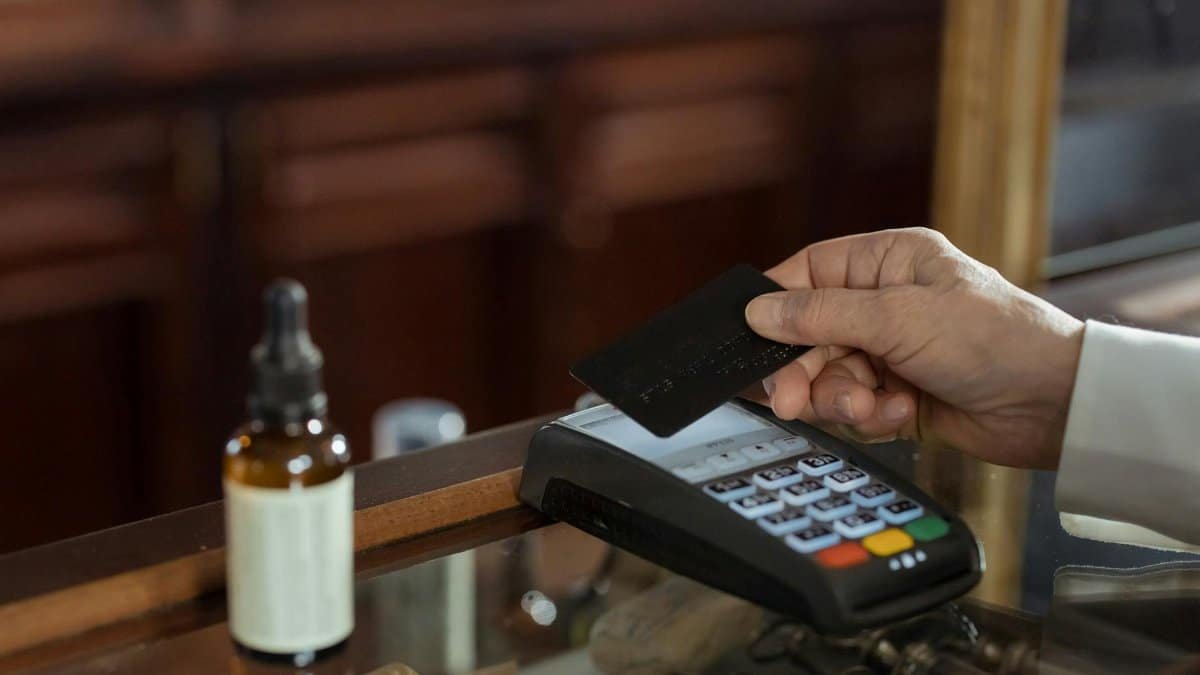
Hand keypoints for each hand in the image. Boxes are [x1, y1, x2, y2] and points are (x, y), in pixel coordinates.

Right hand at [744, 228, 1083, 468]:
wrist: (1052, 406)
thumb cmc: (995, 340)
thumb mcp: (898, 318)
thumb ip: (821, 315)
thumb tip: (759, 311)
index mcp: (888, 262)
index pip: (809, 274)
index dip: (777, 306)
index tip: (752, 337)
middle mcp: (886, 303)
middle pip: (810, 334)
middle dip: (805, 369)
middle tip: (792, 399)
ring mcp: (892, 352)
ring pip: (828, 377)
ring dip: (842, 398)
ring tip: (869, 407)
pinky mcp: (898, 396)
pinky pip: (855, 407)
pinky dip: (871, 415)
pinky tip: (901, 413)